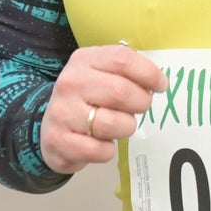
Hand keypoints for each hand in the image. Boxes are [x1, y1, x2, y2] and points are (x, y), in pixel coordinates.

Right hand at [41, 43, 164, 175]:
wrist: (49, 128)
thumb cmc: (85, 99)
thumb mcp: (99, 75)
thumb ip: (125, 72)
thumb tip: (157, 80)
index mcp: (84, 60)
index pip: (122, 59)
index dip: (148, 73)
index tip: (160, 85)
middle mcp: (71, 83)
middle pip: (121, 92)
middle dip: (141, 103)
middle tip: (139, 108)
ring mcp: (63, 112)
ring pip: (113, 123)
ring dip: (126, 128)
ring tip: (120, 126)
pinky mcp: (59, 141)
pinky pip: (100, 150)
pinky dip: (109, 150)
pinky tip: (103, 143)